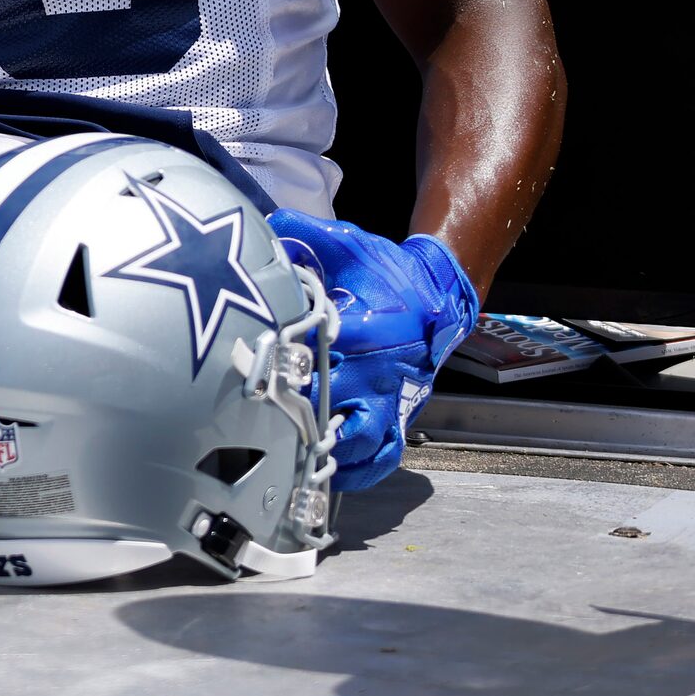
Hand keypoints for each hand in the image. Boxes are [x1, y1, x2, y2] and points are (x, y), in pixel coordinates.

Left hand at [267, 211, 478, 490]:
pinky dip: (357, 472)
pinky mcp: (399, 418)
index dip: (292, 361)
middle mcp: (380, 370)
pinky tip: (324, 474)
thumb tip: (263, 221)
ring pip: (360, 440)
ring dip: (325, 450)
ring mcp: (392, 399)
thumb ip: (304, 233)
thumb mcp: (346, 244)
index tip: (259, 365)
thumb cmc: (383, 272)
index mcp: (367, 327)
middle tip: (260, 415)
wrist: (435, 298)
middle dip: (298, 411)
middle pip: (336, 402)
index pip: (326, 351)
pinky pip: (382, 457)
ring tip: (289, 456)